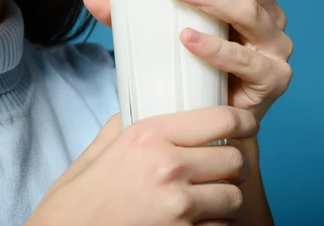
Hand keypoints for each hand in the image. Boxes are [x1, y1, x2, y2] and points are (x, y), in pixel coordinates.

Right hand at [27, 106, 259, 225]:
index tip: (247, 123)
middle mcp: (169, 167)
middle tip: (223, 167)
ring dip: (227, 198)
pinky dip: (215, 224)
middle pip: (235, 160)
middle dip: (234, 164)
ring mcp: (179, 207)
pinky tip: (197, 221)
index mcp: (149, 136)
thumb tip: (141, 109)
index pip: (221, 119)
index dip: (243, 120)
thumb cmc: (76, 200)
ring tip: (211, 197)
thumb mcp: (97, 151)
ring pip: (234, 198)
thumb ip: (124, 127)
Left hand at [84, 0, 292, 120]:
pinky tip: (188, 39)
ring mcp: (274, 48)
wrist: (208, 118)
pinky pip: (245, 60)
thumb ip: (127, 13)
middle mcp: (268, 17)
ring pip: (247, 11)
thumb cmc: (190, 66)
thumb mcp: (158, 31)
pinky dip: (216, 48)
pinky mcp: (272, 79)